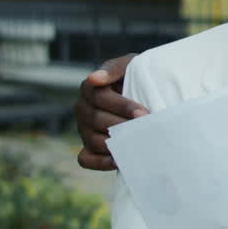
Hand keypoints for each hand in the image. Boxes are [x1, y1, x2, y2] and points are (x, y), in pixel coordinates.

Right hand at [74, 53, 147, 170]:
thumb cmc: (137, 78)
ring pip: (92, 140)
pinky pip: (85, 159)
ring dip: (115, 144)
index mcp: (89, 89)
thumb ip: (114, 68)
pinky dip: (100, 162)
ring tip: (137, 144)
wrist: (146, 95)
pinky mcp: (87, 147)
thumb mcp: (130, 66)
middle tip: (145, 130)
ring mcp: (83, 130)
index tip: (143, 113)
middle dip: (123, 125)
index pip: (99, 97)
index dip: (122, 106)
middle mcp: (82, 109)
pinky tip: (119, 161)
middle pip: (96, 120)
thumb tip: (94, 78)